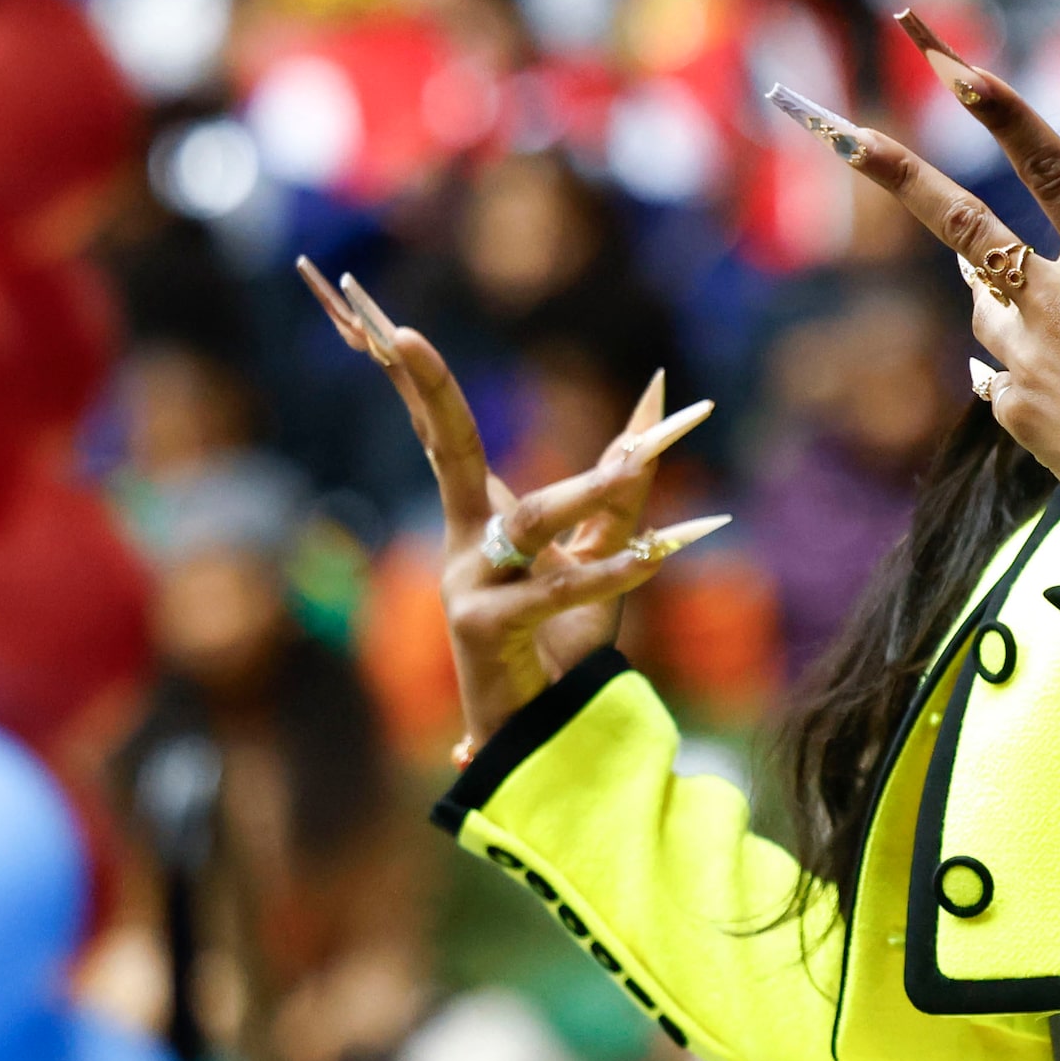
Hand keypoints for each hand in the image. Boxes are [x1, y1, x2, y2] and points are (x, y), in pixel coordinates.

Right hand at [297, 260, 725, 748]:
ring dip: (588, 491)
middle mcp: (461, 543)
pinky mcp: (482, 629)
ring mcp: (465, 585)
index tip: (401, 329)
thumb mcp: (600, 547)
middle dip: (424, 391)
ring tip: (638, 467)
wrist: (544, 732)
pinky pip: (555, 591)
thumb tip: (658, 402)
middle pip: (446, 451)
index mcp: (477, 520)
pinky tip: (652, 557)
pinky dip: (609, 573)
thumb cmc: (562, 639)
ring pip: (528, 522)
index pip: (445, 437)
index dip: (423, 385)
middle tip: (406, 334)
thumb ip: (625, 481)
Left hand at [765, 17, 1059, 564]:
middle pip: (966, 228)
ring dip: (993, 285)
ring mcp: (1027, 361)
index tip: (959, 71)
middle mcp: (1058, 308)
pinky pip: (989, 368)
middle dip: (903, 176)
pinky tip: (1051, 376)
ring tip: (1051, 308)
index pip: (1053, 172)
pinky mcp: (1012, 410)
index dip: (1004, 115)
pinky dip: (1007, 359)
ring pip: (980, 299)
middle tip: (850, 134)